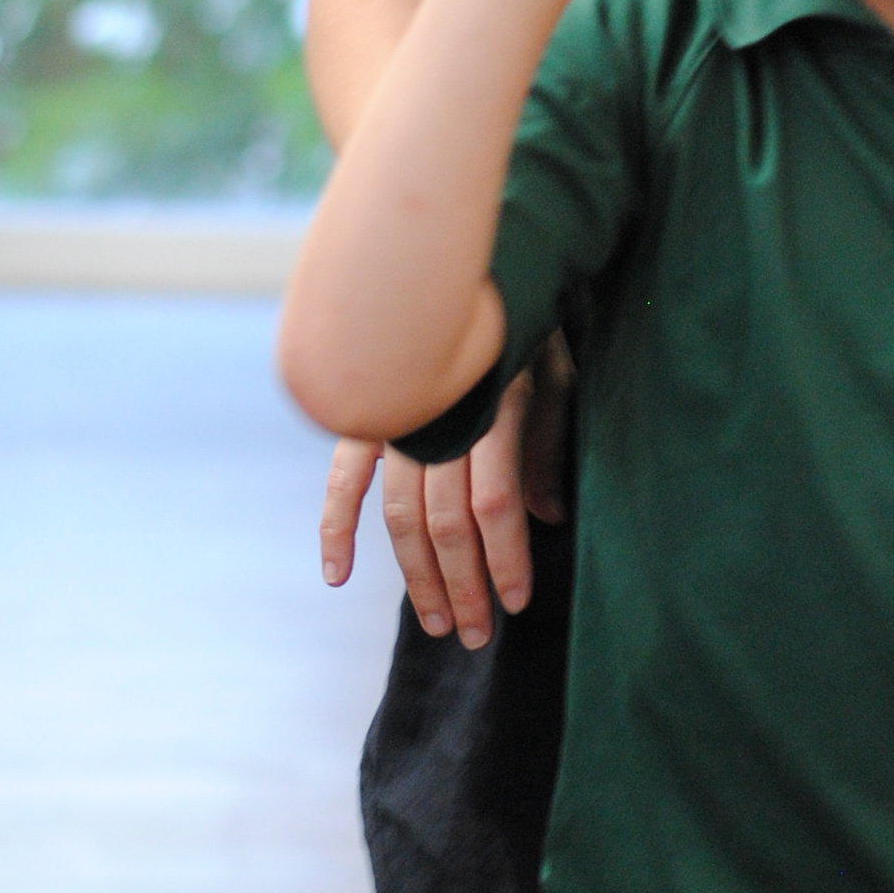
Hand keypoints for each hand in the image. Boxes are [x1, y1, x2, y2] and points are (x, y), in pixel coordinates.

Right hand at [317, 349, 571, 645]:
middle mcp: (438, 419)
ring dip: (416, 575)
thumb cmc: (525, 320)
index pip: (494, 505)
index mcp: (492, 407)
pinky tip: (340, 576)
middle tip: (477, 635)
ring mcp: (394, 418)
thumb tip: (544, 519)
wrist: (465, 258)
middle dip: (463, 585)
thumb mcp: (557, 374)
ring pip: (398, 515)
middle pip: (445, 522)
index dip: (505, 559)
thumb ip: (548, 446)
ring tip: (436, 622)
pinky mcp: (364, 415)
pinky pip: (342, 481)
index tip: (517, 602)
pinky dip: (335, 528)